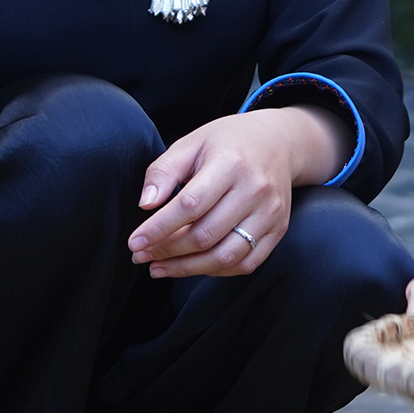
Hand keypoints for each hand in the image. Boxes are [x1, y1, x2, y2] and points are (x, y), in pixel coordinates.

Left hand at [128, 106, 343, 278]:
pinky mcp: (278, 229)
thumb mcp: (192, 143)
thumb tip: (145, 205)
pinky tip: (193, 265)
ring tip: (160, 267)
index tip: (134, 243)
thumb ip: (164, 171)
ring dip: (188, 268)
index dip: (159, 229)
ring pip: (226, 256)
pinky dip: (215, 271)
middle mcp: (255, 190)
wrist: (279, 142)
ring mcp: (270, 212)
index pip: (190, 205)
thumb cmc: (228, 142)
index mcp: (231, 163)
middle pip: (206, 235)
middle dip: (167, 251)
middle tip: (141, 256)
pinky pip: (246, 263)